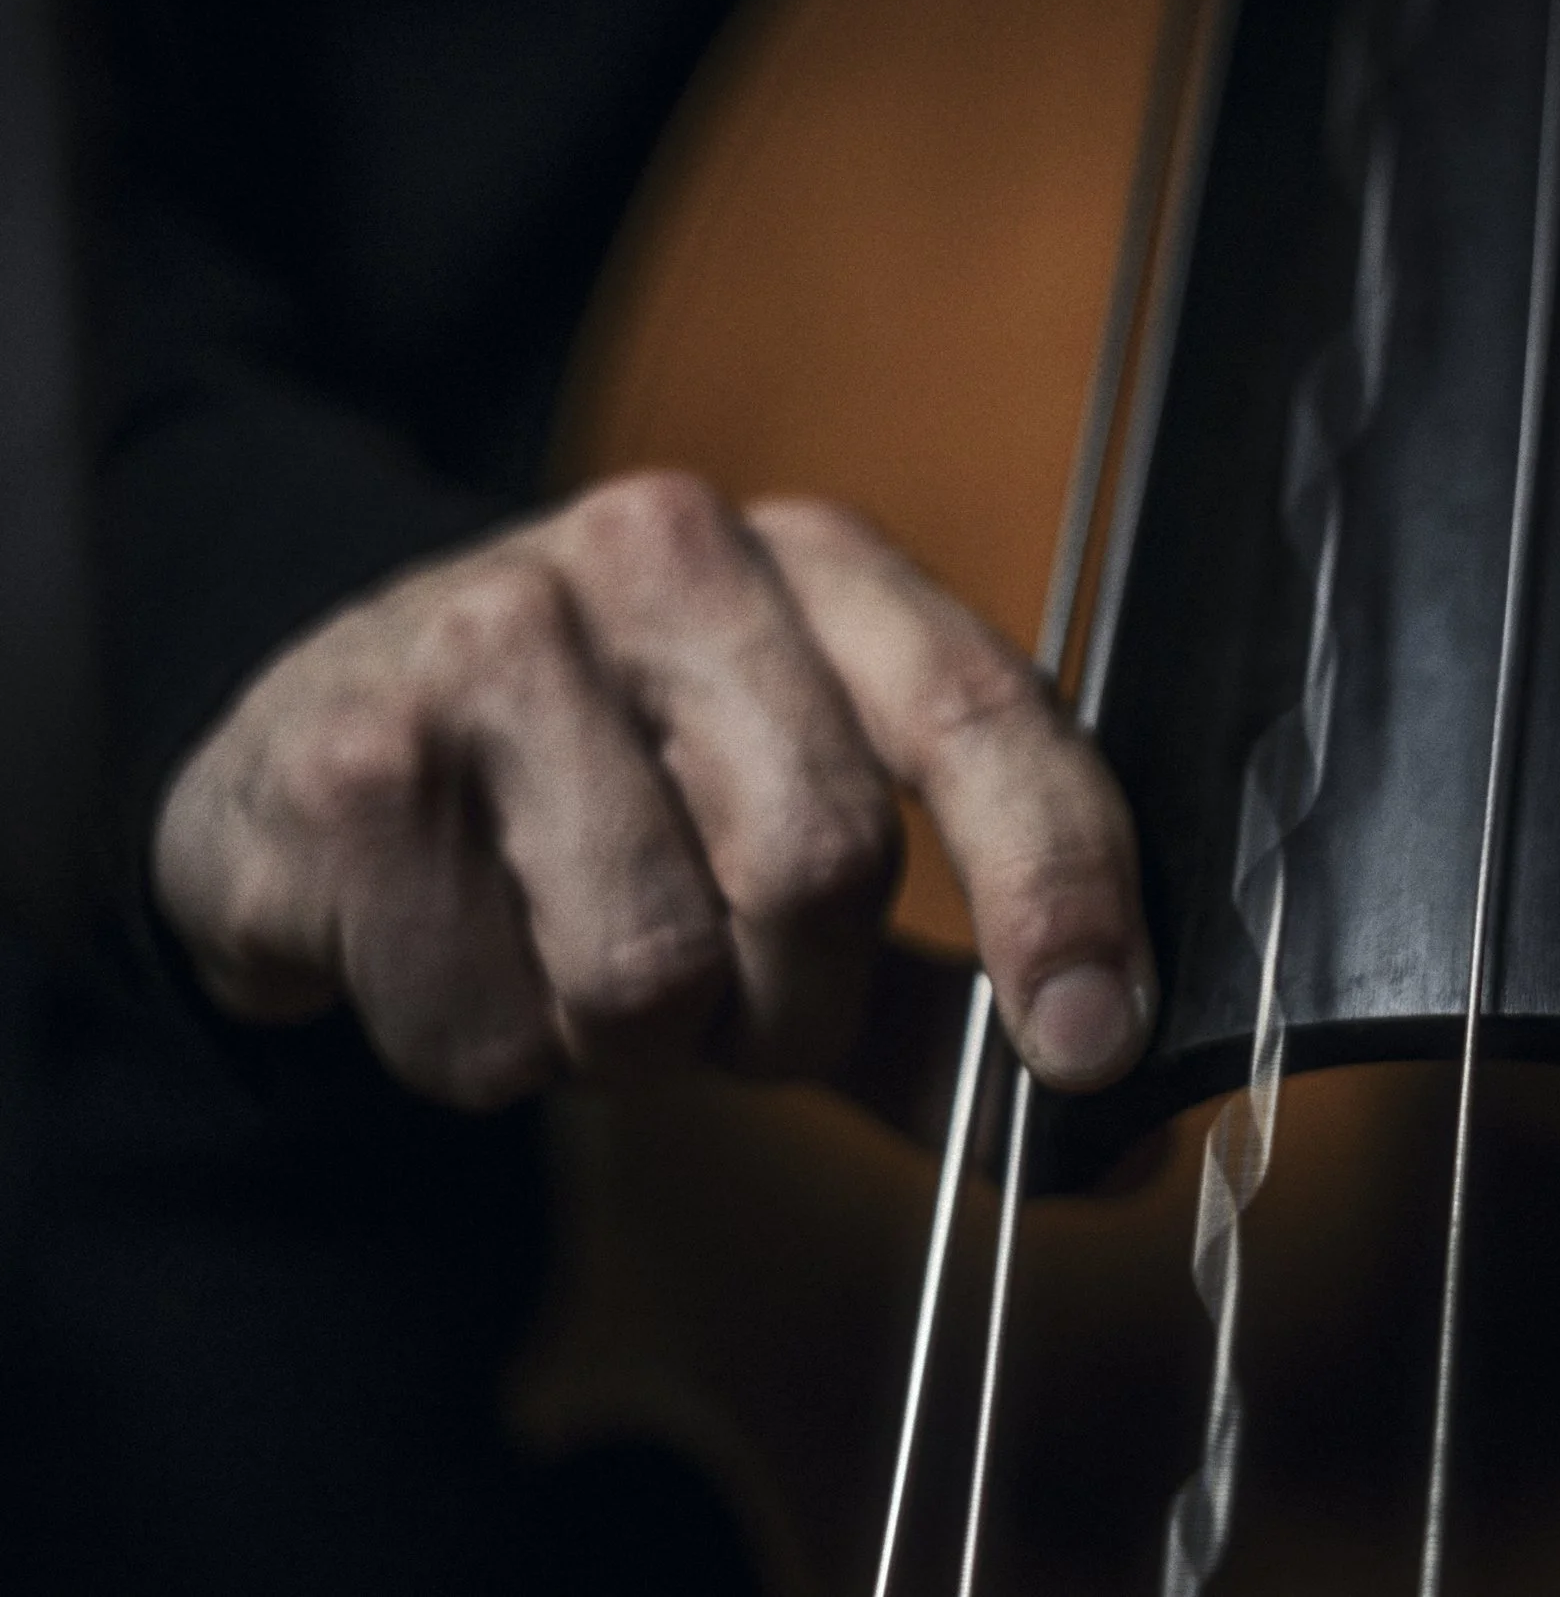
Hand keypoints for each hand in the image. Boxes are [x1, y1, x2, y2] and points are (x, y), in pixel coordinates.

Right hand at [151, 470, 1153, 1109]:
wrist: (319, 746)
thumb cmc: (605, 807)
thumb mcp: (789, 865)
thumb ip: (942, 999)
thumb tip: (1111, 1130)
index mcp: (816, 569)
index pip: (978, 711)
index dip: (1058, 882)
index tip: (1094, 1044)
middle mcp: (664, 557)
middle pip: (821, 858)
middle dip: (791, 1004)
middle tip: (729, 1003)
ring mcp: (492, 637)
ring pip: (648, 967)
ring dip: (633, 1043)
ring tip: (574, 962)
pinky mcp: (353, 761)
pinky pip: (486, 1028)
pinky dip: (490, 1054)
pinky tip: (457, 950)